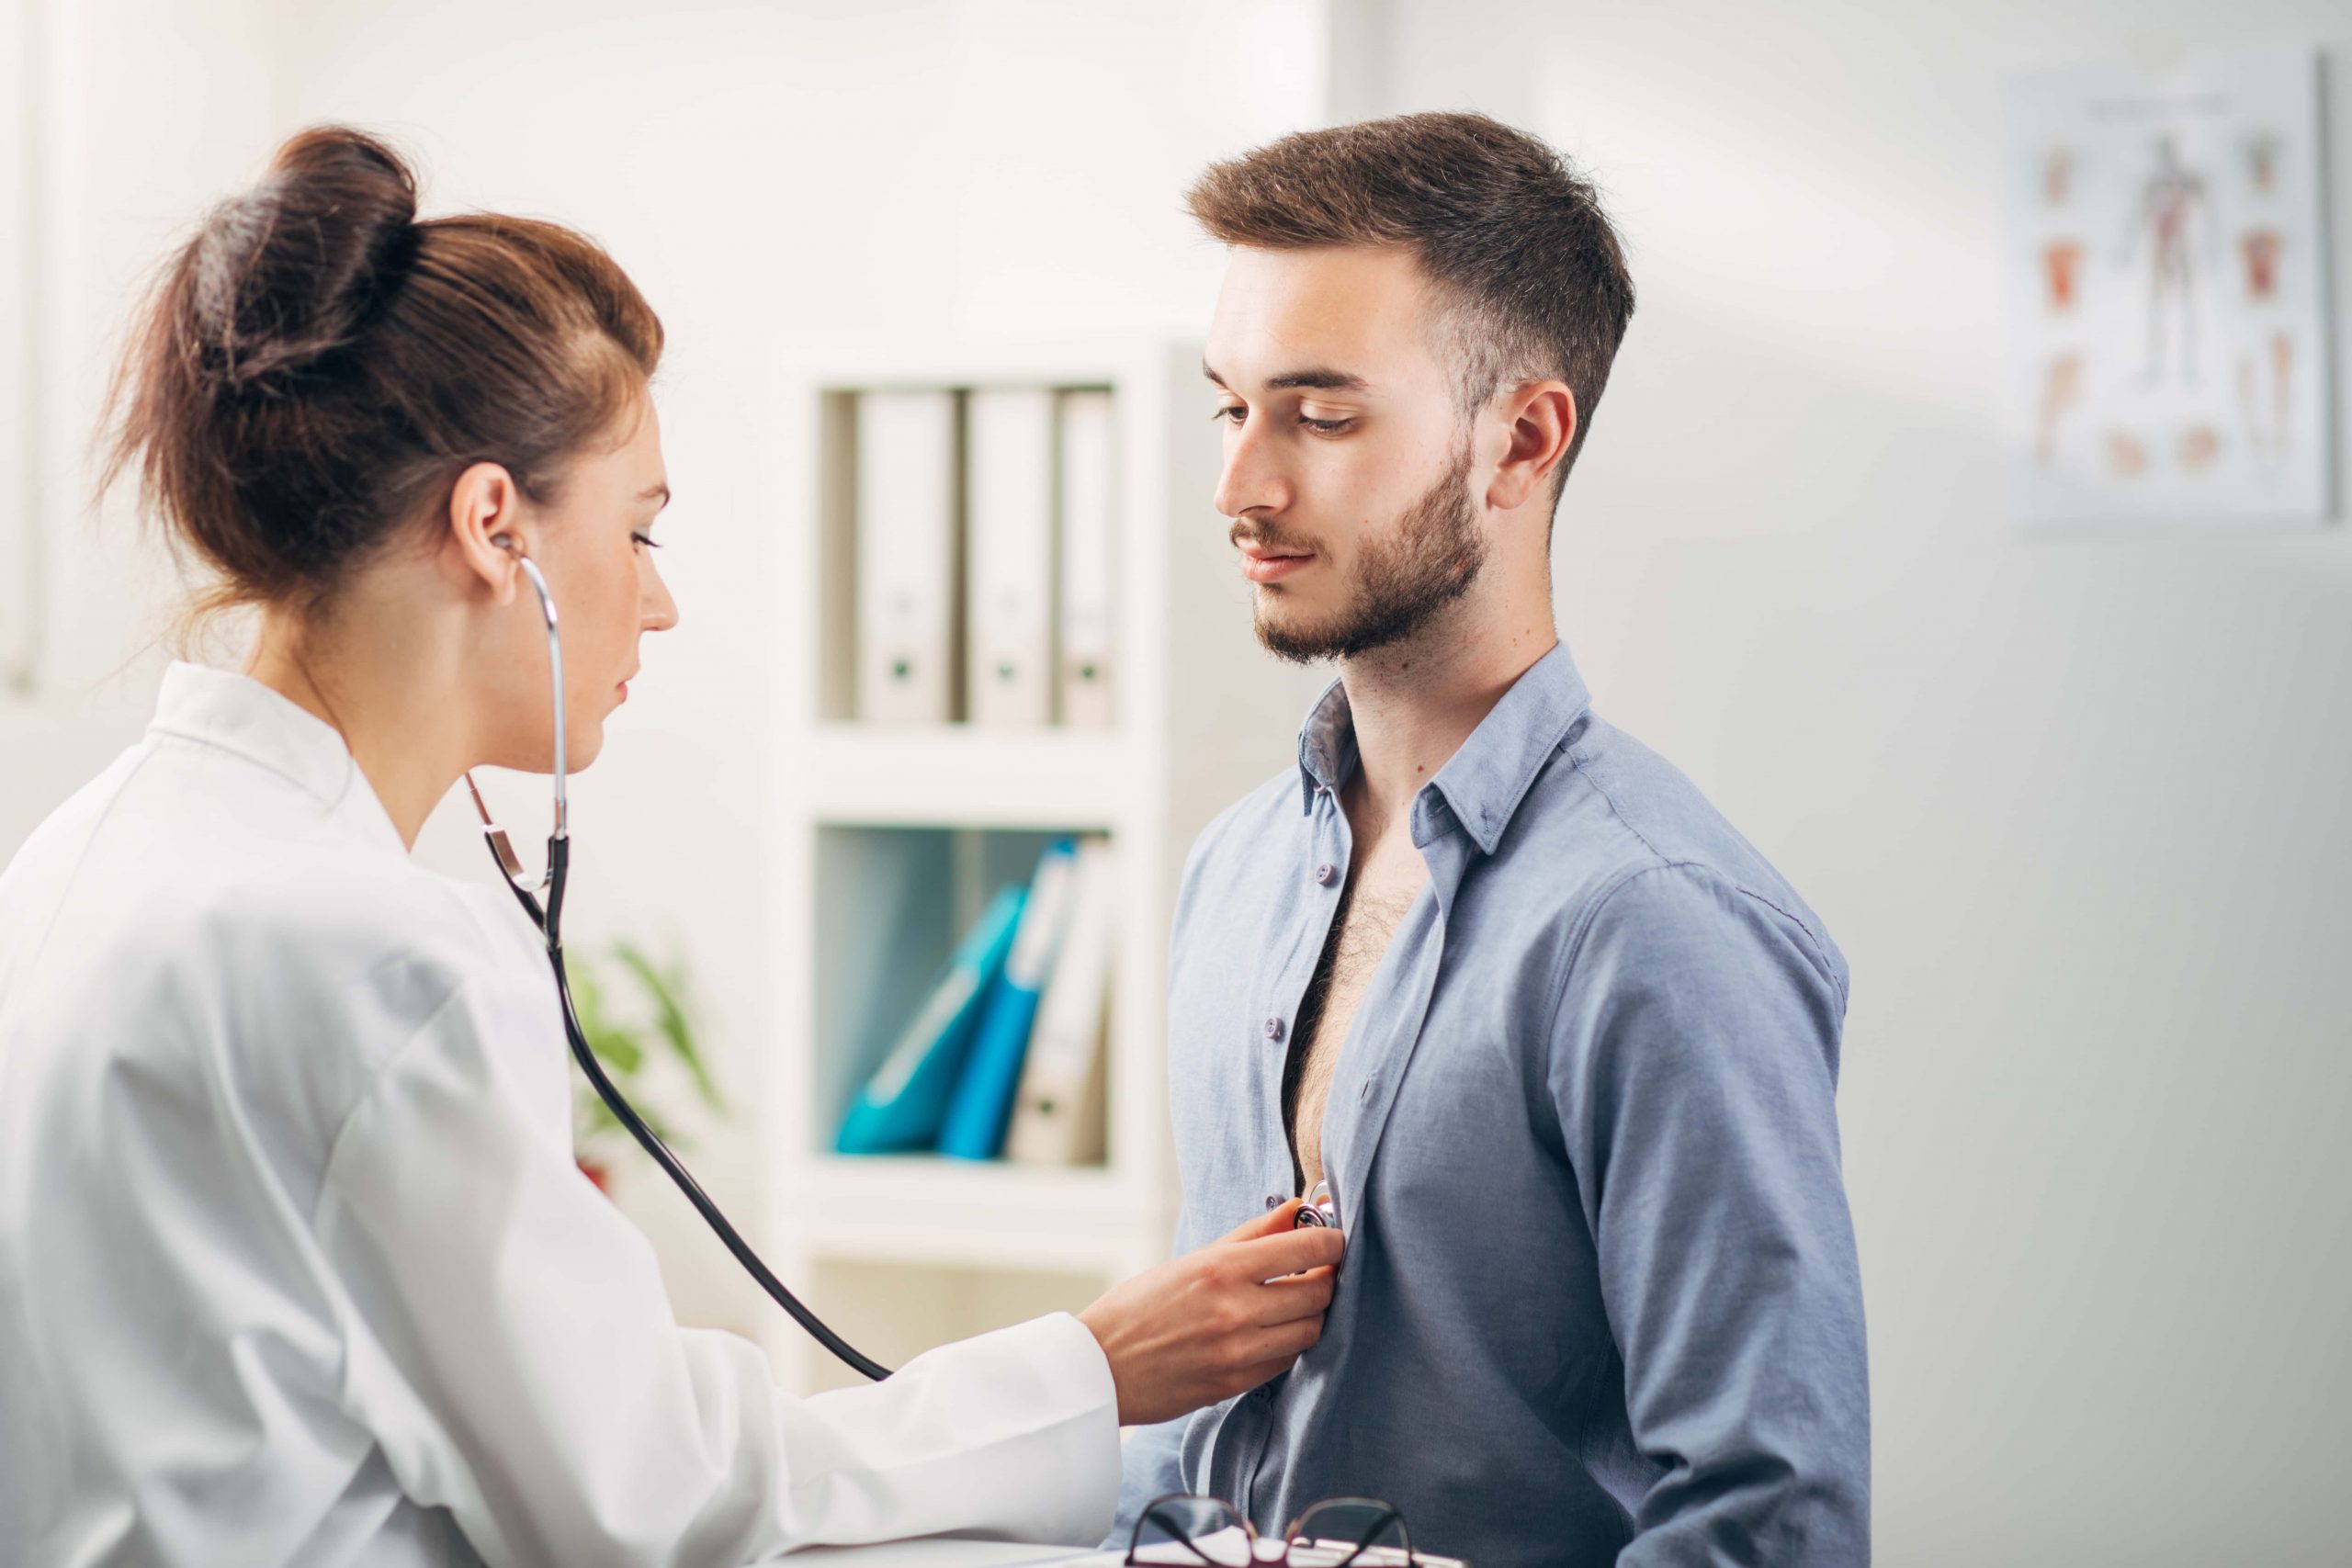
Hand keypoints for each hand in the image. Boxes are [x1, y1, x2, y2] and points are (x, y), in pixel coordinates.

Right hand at [1078, 1201, 1344, 1425]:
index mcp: (1223, 1268)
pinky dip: (1289, 1344)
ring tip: (1295, 1304)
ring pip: (1311, 1330)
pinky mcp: (1236, 1383)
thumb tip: (1298, 1208)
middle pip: (1319, 1292)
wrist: (1101, 1366)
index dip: (1332, 1242)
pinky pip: (1287, 1361)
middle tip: (1319, 1273)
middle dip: (1327, 1279)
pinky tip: (1272, 1333)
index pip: (1308, 1249)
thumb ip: (1251, 1235)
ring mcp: (1239, 1351)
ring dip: (1311, 1315)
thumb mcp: (1193, 1259)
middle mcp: (1236, 1309)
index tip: (1335, 1241)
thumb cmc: (1141, 1305)